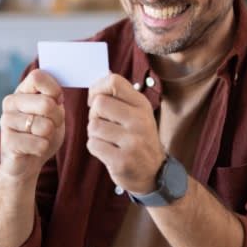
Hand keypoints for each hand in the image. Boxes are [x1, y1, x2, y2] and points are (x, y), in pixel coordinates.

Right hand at [0, 69, 65, 181]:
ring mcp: (6, 121)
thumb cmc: (42, 135)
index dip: (54, 89)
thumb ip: (55, 99)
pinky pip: (39, 144)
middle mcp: (10, 102)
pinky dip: (43, 148)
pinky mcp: (8, 142)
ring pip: (45, 126)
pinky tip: (33, 149)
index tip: (57, 101)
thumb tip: (56, 95)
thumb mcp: (54, 113)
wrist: (27, 162)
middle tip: (51, 125)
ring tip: (40, 138)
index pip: (38, 77)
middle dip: (57, 118)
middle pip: (46, 103)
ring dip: (49, 136)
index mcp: (22, 91)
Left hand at [86, 73, 164, 193]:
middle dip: (94, 114)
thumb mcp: (137, 113)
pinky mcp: (122, 160)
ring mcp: (132, 142)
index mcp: (142, 105)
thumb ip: (120, 96)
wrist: (154, 173)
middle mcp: (140, 121)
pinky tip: (108, 151)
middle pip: (98, 103)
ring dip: (94, 133)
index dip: (96, 88)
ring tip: (108, 139)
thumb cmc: (138, 138)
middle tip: (103, 123)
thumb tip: (104, 73)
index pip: (113, 81)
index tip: (95, 99)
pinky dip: (95, 147)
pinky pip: (93, 144)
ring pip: (93, 126)